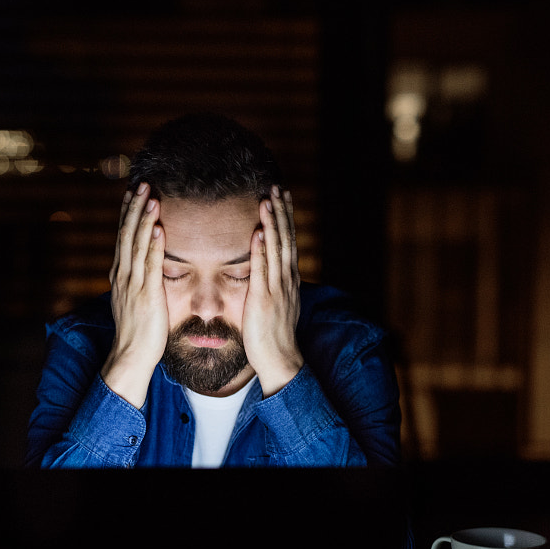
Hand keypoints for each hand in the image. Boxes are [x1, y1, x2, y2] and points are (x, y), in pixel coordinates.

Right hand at [100, 183, 167, 408]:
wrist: (131, 357)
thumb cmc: (138, 332)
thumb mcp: (135, 301)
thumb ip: (139, 281)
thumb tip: (146, 267)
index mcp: (121, 275)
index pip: (123, 237)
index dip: (127, 214)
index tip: (133, 192)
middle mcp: (123, 276)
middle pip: (126, 234)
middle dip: (134, 208)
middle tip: (141, 183)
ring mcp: (133, 285)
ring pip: (136, 244)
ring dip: (143, 219)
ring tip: (150, 196)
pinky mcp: (146, 295)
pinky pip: (149, 265)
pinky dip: (152, 245)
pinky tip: (158, 228)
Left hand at [243, 185, 303, 396]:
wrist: (280, 362)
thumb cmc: (274, 337)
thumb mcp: (277, 306)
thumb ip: (273, 287)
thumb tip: (269, 274)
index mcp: (288, 281)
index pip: (289, 242)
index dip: (286, 218)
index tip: (282, 196)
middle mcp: (286, 281)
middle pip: (286, 239)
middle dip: (282, 212)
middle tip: (277, 187)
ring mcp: (277, 290)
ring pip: (277, 249)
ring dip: (273, 223)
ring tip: (268, 200)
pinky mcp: (264, 300)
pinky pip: (264, 270)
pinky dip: (263, 250)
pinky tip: (260, 232)